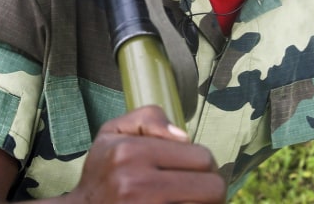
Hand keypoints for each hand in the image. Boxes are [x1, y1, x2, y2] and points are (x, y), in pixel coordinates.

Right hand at [67, 105, 225, 203]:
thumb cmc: (101, 171)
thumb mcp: (112, 132)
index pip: (202, 157)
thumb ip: (148, 118)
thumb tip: (183, 137)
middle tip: (197, 188)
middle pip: (212, 187)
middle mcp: (136, 183)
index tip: (192, 168)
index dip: (203, 163)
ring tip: (188, 198)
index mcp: (130, 152)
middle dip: (208, 187)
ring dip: (202, 203)